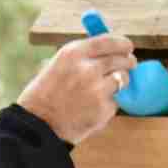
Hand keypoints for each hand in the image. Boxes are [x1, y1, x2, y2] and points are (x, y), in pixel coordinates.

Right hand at [17, 34, 135, 145]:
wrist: (37, 125)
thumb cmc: (44, 95)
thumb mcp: (58, 66)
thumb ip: (83, 57)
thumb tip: (112, 49)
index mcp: (74, 53)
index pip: (109, 41)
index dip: (122, 44)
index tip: (128, 47)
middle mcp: (88, 68)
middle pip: (121, 59)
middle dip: (128, 61)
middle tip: (131, 64)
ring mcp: (98, 89)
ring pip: (122, 80)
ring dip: (119, 83)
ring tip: (101, 91)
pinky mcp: (104, 108)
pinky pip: (115, 102)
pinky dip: (108, 105)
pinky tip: (91, 110)